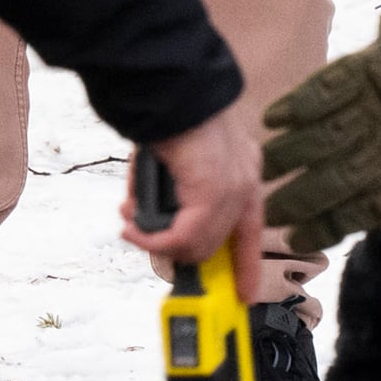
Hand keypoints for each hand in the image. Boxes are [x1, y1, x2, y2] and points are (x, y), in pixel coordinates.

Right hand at [126, 95, 269, 276]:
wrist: (168, 86)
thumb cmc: (168, 114)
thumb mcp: (179, 160)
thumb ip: (175, 194)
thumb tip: (152, 226)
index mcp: (244, 170)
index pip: (252, 230)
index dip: (246, 266)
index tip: (242, 294)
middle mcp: (246, 183)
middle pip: (216, 245)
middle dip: (174, 251)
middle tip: (139, 237)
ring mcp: (233, 189)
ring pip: (196, 246)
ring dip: (156, 241)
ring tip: (128, 224)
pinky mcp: (213, 194)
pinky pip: (180, 237)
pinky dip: (151, 238)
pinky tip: (129, 226)